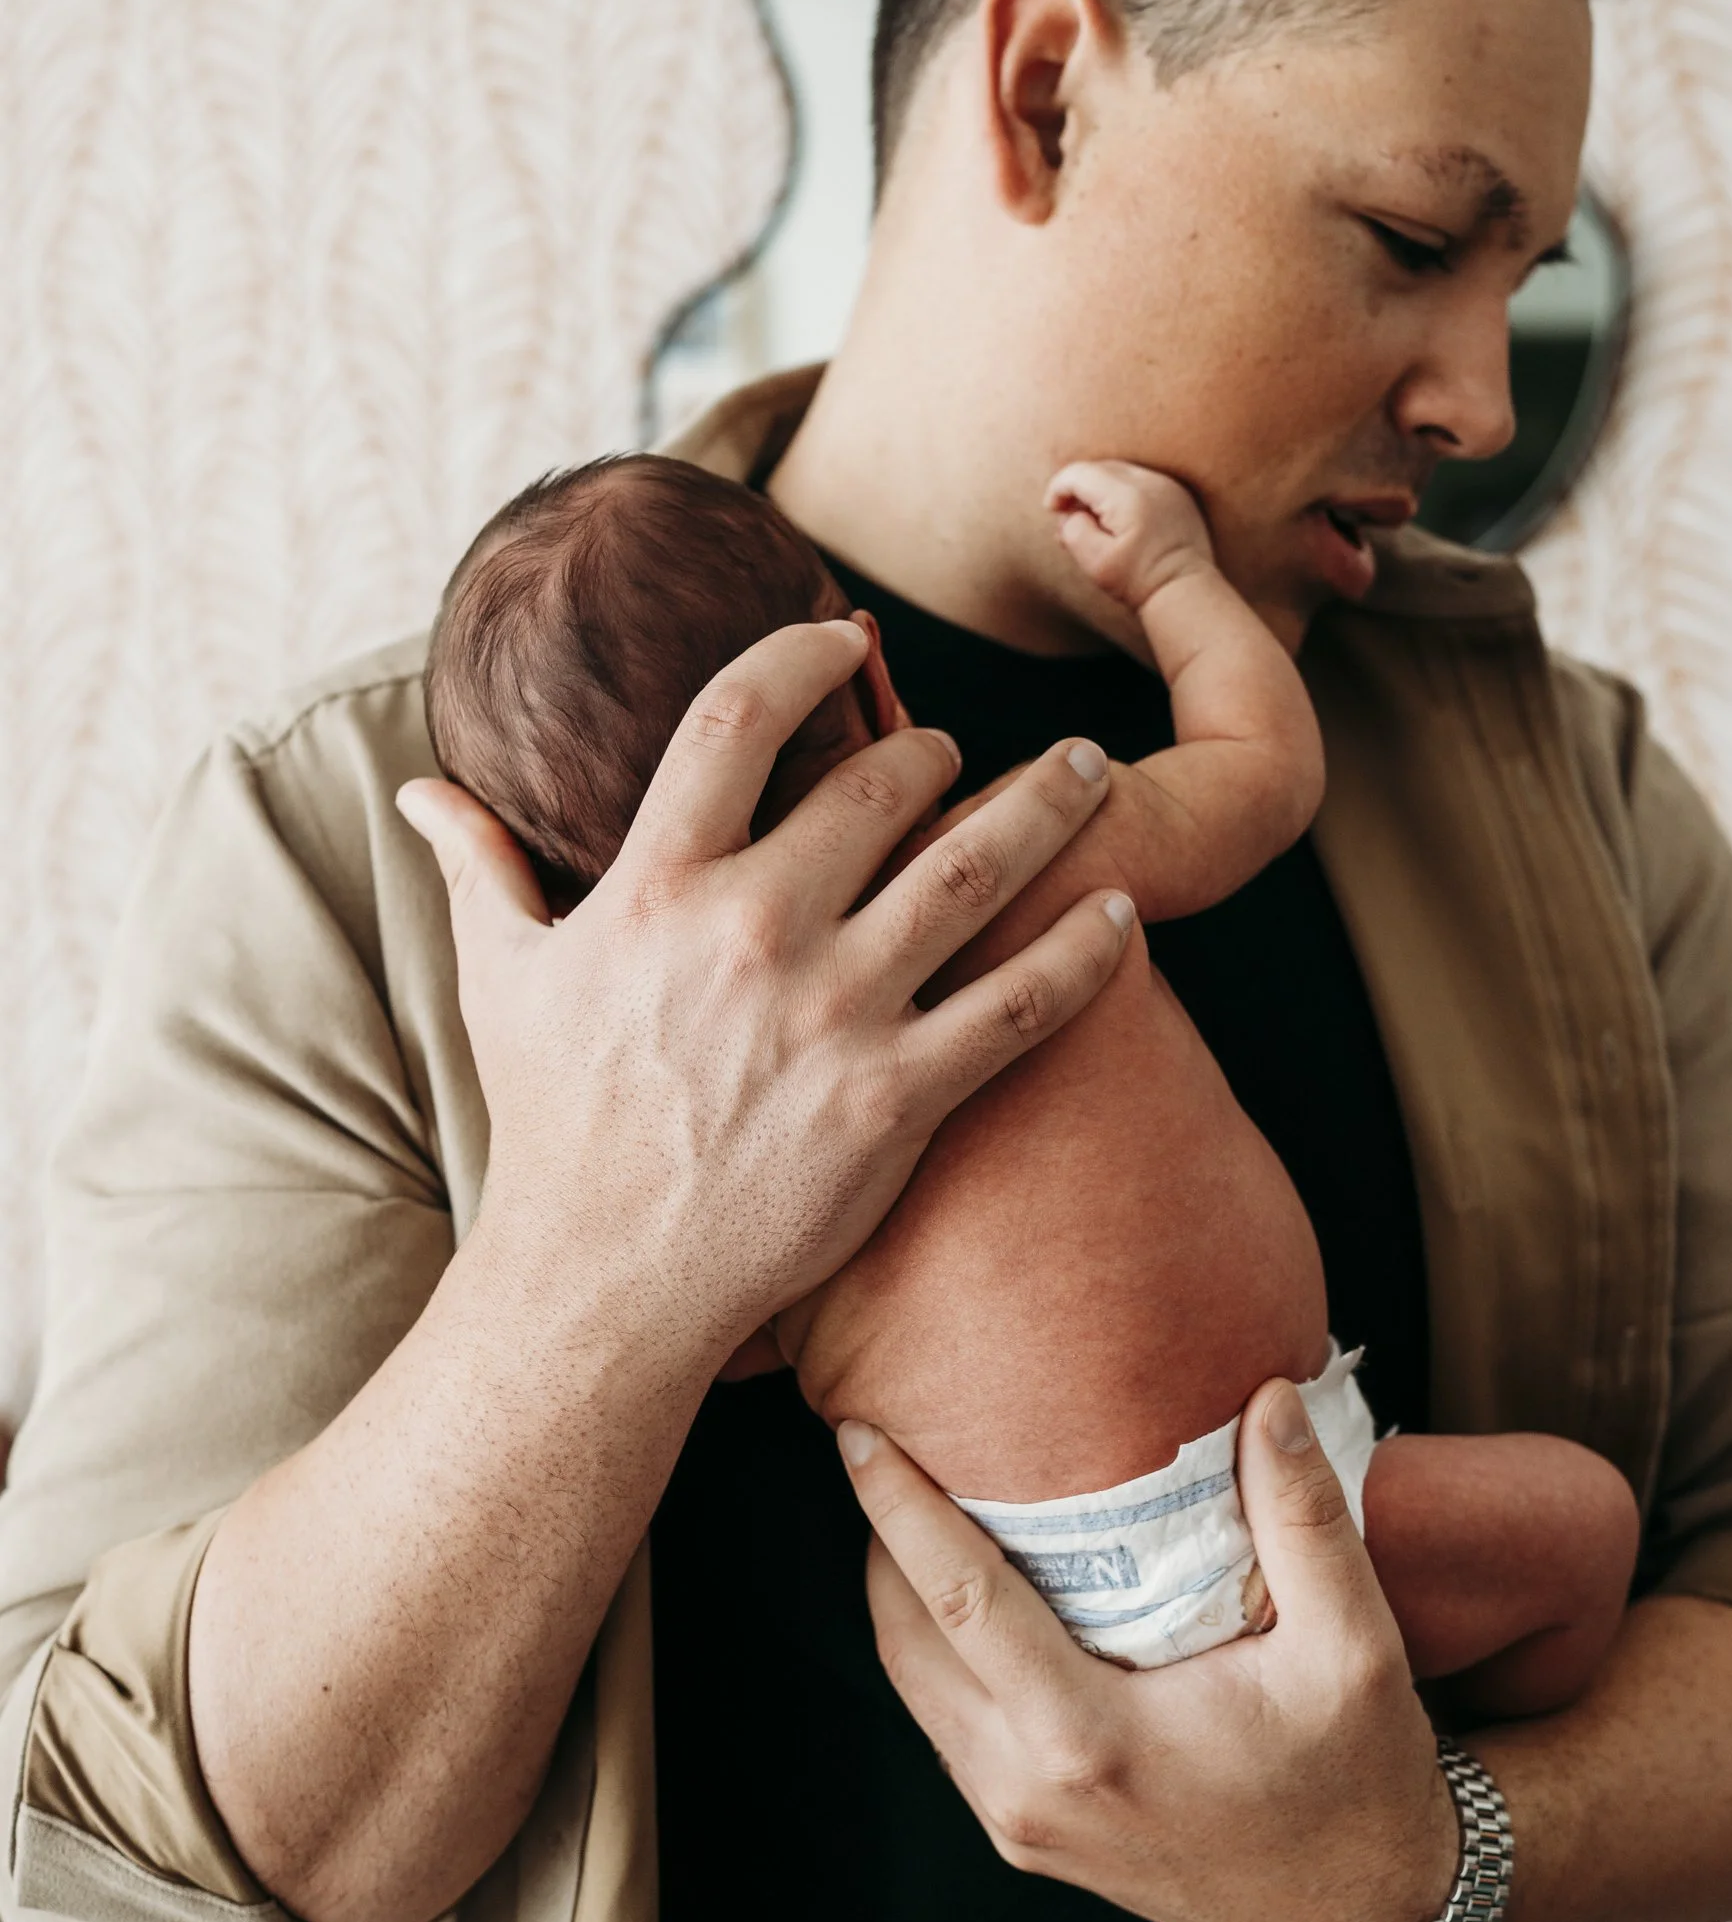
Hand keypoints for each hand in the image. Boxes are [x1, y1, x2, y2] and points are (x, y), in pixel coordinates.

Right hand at [399, 618, 1134, 1370]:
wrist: (604, 1282)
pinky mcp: (897, 1101)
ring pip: (971, 869)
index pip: (739, 716)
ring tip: (1084, 772)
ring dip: (1044, 805)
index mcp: (656, 888)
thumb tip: (420, 788)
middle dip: (937, 748)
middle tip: (966, 748)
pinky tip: (1122, 908)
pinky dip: (1084, 949)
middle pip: (881, 783)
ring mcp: (833, 1016)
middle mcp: (751, 932)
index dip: (805, 655)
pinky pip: (1019, 1003)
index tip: (849, 639)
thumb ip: (477, 867)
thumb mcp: (501, 981)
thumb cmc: (555, 1124)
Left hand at [841, 1374, 1458, 1921]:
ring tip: (919, 1506)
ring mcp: (1021, 1826)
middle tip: (887, 1446)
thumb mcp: (1355, 1643)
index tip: (857, 1434)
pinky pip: (950, 1729)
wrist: (1368, 1913)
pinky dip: (940, 1652)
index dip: (898, 1509)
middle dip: (883, 1542)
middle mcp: (1031, 1791)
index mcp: (1091, 1741)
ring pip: (917, 1691)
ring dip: (904, 1598)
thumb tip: (1267, 1394)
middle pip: (907, 1644)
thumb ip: (1304, 1514)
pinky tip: (972, 1594)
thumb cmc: (1360, 1777)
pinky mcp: (1029, 1839)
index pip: (958, 1601)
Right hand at [1047, 458, 1213, 612]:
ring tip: (1092, 523)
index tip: (1051, 511)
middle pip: (1098, 468)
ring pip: (1119, 472)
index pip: (1079, 473)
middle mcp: (1149, 482)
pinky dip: (1122, 493)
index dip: (1058, 488)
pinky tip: (1118, 521)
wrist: (1185, 591)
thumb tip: (1069, 514)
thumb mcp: (1095, 562)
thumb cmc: (1139, 580)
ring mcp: (1167, 485)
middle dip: (1078, 489)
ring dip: (1099, 490)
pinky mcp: (1177, 494)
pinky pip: (1140, 481)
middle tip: (1069, 520)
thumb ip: (1073, 530)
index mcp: (1127, 496)